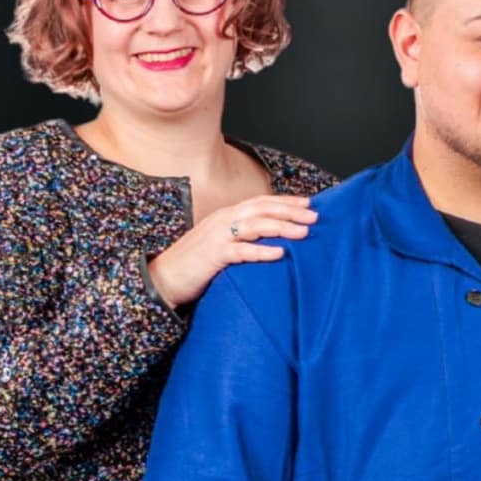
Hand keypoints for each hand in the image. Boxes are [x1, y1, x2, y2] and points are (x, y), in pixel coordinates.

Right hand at [148, 194, 317, 307]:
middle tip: (315, 217)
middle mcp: (222, 220)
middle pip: (261, 209)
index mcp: (226, 215)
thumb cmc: (198, 262)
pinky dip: (261, 251)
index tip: (310, 204)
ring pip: (254, 225)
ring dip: (281, 227)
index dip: (285, 201)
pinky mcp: (213, 255)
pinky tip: (280, 253)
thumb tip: (275, 238)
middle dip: (290, 211)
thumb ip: (244, 236)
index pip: (260, 202)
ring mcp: (217, 236)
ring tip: (304, 232)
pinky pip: (240, 251)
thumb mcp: (223, 243)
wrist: (164, 278)